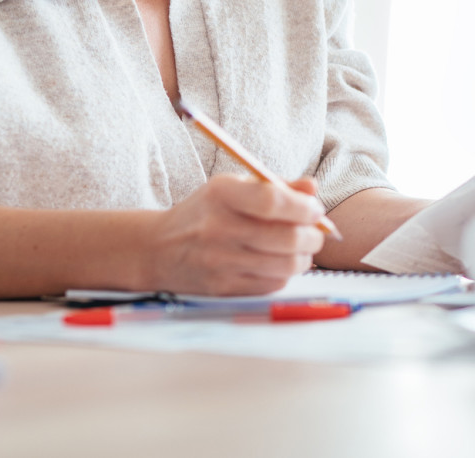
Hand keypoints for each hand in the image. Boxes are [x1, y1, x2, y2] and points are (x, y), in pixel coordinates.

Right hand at [143, 173, 326, 296]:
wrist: (158, 249)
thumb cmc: (205, 213)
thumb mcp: (232, 188)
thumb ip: (275, 187)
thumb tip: (313, 188)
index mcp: (221, 194)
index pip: (272, 201)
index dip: (303, 207)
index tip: (315, 209)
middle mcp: (219, 228)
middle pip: (286, 238)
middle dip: (313, 236)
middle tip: (316, 232)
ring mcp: (220, 262)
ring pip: (286, 265)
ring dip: (304, 257)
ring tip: (301, 249)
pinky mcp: (224, 287)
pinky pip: (273, 284)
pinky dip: (285, 274)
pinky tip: (279, 263)